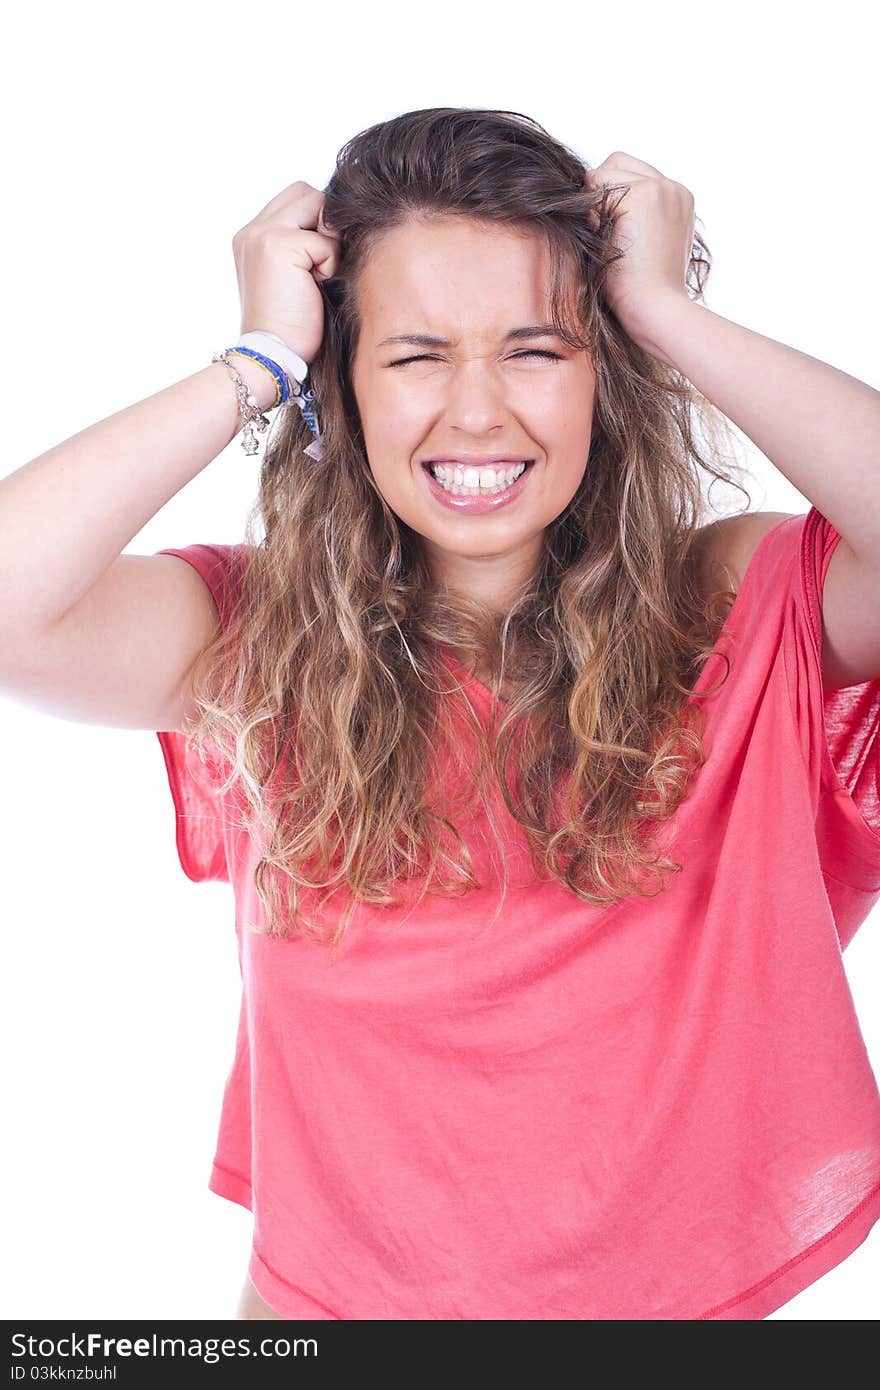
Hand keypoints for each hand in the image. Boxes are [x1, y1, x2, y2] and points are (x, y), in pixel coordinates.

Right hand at [232, 180, 340, 365]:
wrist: (272, 357)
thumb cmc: (291, 328)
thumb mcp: (295, 278)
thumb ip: (306, 246)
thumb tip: (341, 225)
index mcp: (252, 237)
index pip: (296, 199)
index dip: (317, 221)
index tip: (321, 258)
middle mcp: (252, 230)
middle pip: (307, 193)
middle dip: (325, 224)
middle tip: (323, 265)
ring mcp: (262, 234)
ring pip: (317, 205)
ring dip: (327, 241)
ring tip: (317, 276)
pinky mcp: (277, 245)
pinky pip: (325, 240)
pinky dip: (329, 265)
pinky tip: (315, 288)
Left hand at [585, 152, 695, 343]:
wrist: (655, 310)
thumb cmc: (640, 292)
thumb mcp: (639, 245)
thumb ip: (628, 217)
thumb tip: (590, 201)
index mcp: (678, 199)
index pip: (631, 172)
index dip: (610, 197)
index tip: (610, 232)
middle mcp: (675, 188)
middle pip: (616, 162)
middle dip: (600, 192)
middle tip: (601, 231)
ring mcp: (662, 188)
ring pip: (605, 172)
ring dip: (596, 204)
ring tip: (606, 239)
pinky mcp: (644, 196)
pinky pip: (597, 189)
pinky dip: (593, 215)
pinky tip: (605, 240)